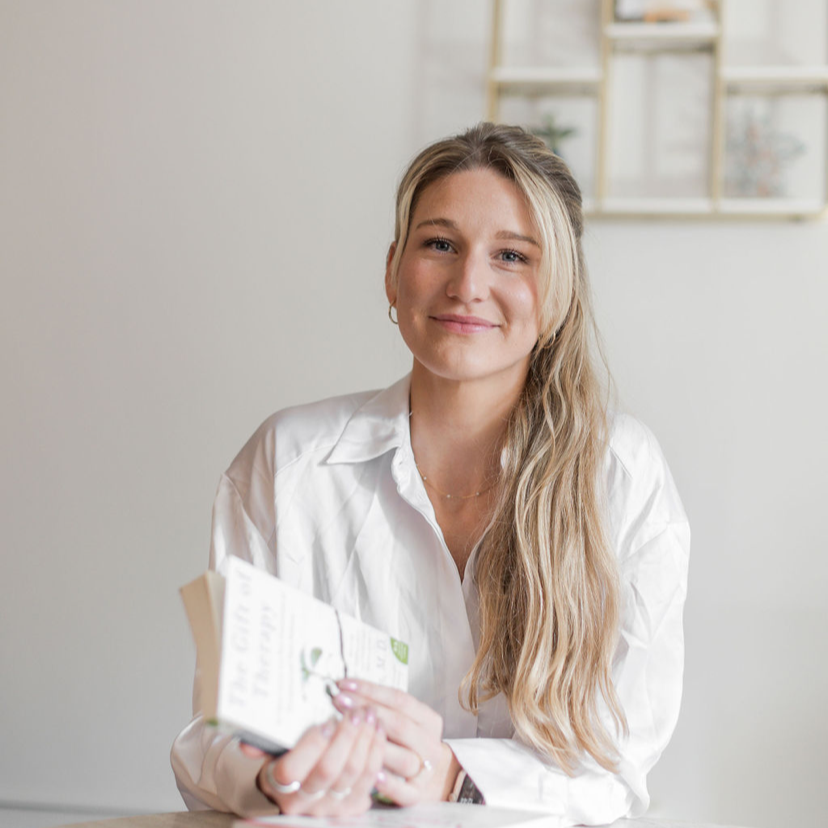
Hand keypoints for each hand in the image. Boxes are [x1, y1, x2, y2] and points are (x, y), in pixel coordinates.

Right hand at [240, 707, 385, 816]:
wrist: (296, 790)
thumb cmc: (285, 760)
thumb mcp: (270, 751)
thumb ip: (261, 744)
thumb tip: (246, 744)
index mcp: (279, 786)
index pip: (292, 770)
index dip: (311, 746)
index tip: (325, 722)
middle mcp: (305, 801)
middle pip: (329, 770)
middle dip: (346, 737)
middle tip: (356, 712)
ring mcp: (331, 805)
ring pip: (353, 773)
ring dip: (365, 740)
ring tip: (370, 714)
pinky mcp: (353, 804)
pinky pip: (370, 778)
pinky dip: (376, 751)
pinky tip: (377, 729)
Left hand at [332, 679, 460, 805]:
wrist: (433, 777)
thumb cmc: (407, 743)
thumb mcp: (403, 720)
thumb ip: (380, 707)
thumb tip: (345, 691)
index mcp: (428, 720)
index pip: (399, 699)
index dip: (370, 690)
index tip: (343, 684)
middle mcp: (430, 743)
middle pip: (399, 725)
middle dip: (367, 711)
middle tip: (339, 701)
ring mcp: (426, 770)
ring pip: (404, 759)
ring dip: (376, 747)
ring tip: (351, 735)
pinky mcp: (419, 794)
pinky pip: (404, 792)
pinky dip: (389, 785)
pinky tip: (371, 774)